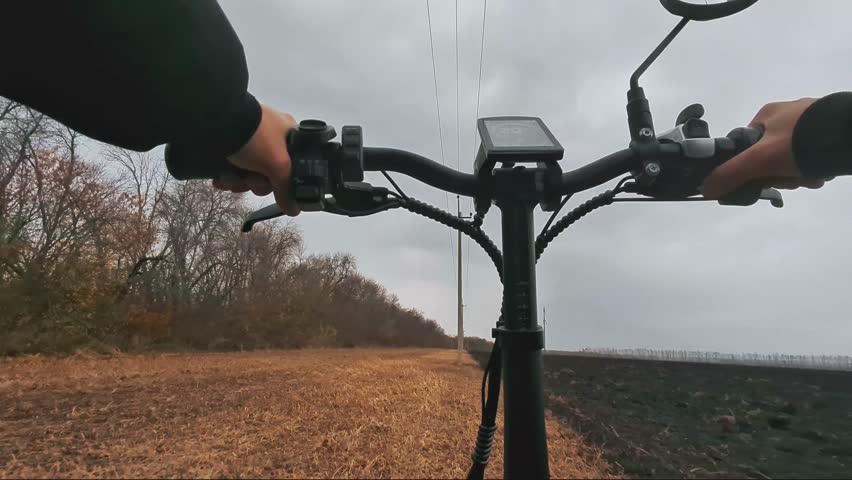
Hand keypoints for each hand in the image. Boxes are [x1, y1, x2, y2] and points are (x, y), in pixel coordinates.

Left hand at [212, 104, 299, 214]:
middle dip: (257, 183)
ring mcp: (250, 139)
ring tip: (230, 179)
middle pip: (270, 172)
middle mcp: (272, 136)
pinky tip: (221, 179)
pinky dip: (228, 176)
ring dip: (240, 182)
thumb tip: (295, 210)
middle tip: (250, 179)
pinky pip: (234, 167)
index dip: (283, 180)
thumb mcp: (278, 164)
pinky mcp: (230, 144)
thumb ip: (287, 189)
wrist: (218, 120)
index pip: (294, 164)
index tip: (274, 187)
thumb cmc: (257, 138)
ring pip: (250, 172)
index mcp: (289, 134)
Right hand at [701, 98, 828, 198]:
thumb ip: (731, 174)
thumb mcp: (760, 160)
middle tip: (792, 182)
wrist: (848, 133)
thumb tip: (704, 189)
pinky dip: (816, 167)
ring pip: (794, 158)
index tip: (763, 180)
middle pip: (771, 155)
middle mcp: (786, 114)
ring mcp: (810, 121)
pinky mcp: (829, 129)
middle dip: (780, 175)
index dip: (751, 168)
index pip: (747, 147)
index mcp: (766, 114)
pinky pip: (814, 154)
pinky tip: (823, 173)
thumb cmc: (799, 141)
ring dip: (800, 175)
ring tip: (811, 179)